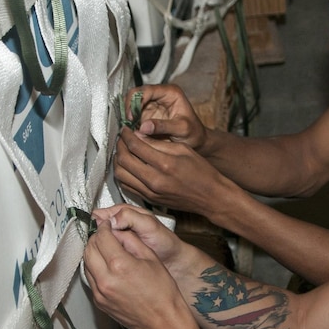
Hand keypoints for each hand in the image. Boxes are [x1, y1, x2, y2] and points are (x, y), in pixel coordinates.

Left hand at [83, 213, 188, 328]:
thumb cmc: (162, 292)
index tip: (108, 225)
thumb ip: (130, 241)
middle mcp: (106, 279)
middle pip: (89, 248)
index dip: (104, 227)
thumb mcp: (151, 258)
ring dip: (93, 253)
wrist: (162, 321)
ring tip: (106, 250)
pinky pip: (90, 278)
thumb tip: (117, 231)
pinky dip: (95, 268)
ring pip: (86, 263)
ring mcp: (100, 292)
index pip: (102, 237)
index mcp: (120, 265)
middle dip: (96, 238)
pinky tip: (107, 267)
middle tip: (106, 235)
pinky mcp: (98, 301)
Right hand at [91, 204, 185, 267]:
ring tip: (105, 256)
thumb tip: (110, 221)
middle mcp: (117, 224)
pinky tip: (107, 262)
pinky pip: (104, 252)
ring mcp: (117, 238)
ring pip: (98, 242)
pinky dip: (104, 256)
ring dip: (100, 248)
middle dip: (95, 238)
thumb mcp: (149, 225)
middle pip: (95, 228)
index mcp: (122, 212)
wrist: (173, 260)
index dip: (93, 224)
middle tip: (101, 248)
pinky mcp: (118, 251)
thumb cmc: (164, 242)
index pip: (98, 214)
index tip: (93, 235)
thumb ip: (130, 218)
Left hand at [115, 128, 236, 216]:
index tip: (126, 129)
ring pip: (121, 175)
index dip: (126, 135)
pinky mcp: (149, 199)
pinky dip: (123, 174)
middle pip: (123, 160)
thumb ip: (158, 142)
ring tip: (123, 150)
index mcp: (165, 164)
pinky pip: (126, 186)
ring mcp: (150, 192)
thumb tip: (138, 136)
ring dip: (118, 161)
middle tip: (122, 138)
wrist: (210, 197)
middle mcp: (155, 180)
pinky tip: (127, 165)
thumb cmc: (201, 171)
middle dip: (119, 146)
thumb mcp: (183, 149)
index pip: (135, 146)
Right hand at [123, 84, 209, 153]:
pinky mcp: (147, 114)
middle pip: (135, 94)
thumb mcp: (182, 129)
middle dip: (129, 109)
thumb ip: (163, 126)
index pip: (146, 90)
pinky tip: (132, 132)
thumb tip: (143, 127)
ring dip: (128, 117)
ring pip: (131, 104)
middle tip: (128, 125)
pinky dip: (130, 123)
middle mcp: (159, 95)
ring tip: (130, 130)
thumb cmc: (194, 133)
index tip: (131, 118)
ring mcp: (152, 104)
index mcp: (170, 92)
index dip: (135, 102)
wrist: (197, 141)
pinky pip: (133, 115)